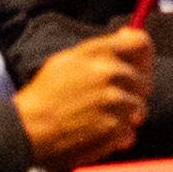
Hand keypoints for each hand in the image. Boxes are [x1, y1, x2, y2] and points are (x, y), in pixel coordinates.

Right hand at [13, 22, 154, 167]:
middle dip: (132, 92)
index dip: (143, 57)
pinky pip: (130, 132)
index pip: (141, 43)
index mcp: (97, 53)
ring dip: (125, 117)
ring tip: (100, 119)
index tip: (138, 67)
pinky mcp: (114, 128)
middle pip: (144, 80)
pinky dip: (118, 137)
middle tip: (111, 102)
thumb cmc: (46, 95)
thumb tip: (129, 34)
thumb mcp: (68, 59)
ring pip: (139, 108)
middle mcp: (109, 73)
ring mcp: (113, 102)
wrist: (29, 130)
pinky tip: (97, 133)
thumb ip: (101, 48)